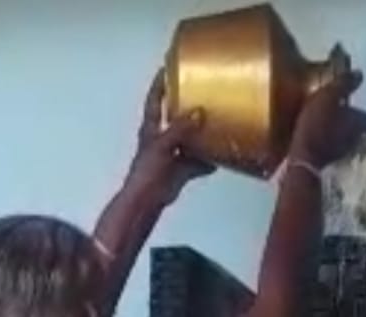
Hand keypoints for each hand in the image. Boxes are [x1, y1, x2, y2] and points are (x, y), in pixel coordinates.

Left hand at [127, 71, 214, 205]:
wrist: (147, 200)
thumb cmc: (147, 171)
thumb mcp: (163, 144)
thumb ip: (180, 128)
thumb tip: (199, 112)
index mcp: (151, 127)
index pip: (154, 99)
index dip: (160, 83)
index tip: (168, 67)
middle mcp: (161, 138)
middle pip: (174, 117)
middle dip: (186, 106)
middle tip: (202, 93)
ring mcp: (171, 155)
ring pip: (188, 140)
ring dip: (200, 135)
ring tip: (216, 124)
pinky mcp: (179, 170)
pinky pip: (196, 163)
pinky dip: (206, 162)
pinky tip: (218, 158)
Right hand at [289, 70, 365, 170]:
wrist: (304, 159)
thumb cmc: (318, 125)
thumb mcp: (328, 96)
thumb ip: (344, 84)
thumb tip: (359, 73)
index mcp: (360, 122)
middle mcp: (357, 140)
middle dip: (362, 127)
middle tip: (354, 119)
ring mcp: (344, 155)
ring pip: (353, 144)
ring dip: (349, 137)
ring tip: (339, 130)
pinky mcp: (330, 165)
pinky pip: (337, 154)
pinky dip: (336, 147)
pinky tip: (327, 142)